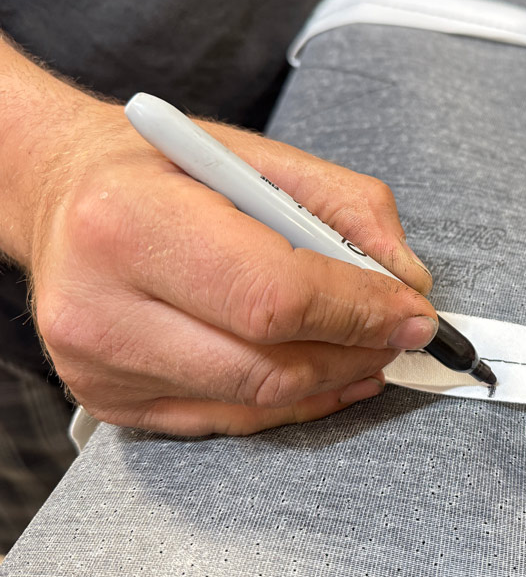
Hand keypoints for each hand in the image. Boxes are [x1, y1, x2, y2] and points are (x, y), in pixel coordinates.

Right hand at [24, 95, 434, 435]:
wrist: (60, 195)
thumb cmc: (158, 169)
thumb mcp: (258, 157)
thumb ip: (347, 209)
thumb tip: (407, 280)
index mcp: (132, 220)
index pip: (273, 295)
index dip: (359, 311)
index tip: (413, 311)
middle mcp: (101, 303)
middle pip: (268, 363)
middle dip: (357, 351)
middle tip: (402, 332)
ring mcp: (99, 365)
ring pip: (255, 400)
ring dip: (334, 379)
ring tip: (371, 349)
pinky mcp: (110, 402)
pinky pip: (228, 419)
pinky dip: (293, 401)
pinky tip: (328, 376)